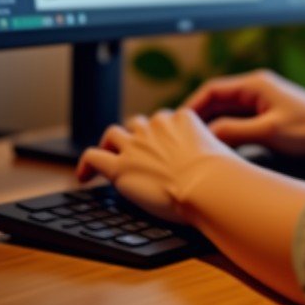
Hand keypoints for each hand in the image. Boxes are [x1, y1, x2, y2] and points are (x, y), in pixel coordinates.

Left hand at [76, 108, 241, 221]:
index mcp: (181, 118)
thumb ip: (211, 149)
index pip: (164, 120)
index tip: (159, 148)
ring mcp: (135, 145)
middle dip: (135, 137)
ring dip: (111, 146)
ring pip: (113, 134)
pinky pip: (93, 157)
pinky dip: (84, 165)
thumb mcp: (221, 151)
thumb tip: (220, 162)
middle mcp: (156, 125)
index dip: (159, 135)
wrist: (206, 185)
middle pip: (138, 123)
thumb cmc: (220, 175)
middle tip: (136, 155)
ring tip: (109, 161)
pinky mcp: (118, 166)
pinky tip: (83, 178)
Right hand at [183, 70, 304, 155]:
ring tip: (193, 146)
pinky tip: (218, 148)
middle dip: (197, 118)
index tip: (176, 126)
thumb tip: (205, 135)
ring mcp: (262, 101)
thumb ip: (235, 131)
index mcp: (255, 84)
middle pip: (216, 100)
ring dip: (211, 126)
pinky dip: (225, 131)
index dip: (191, 106)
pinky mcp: (268, 114)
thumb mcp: (269, 131)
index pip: (212, 89)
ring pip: (226, 111)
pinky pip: (238, 120)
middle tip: (179, 139)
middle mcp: (257, 88)